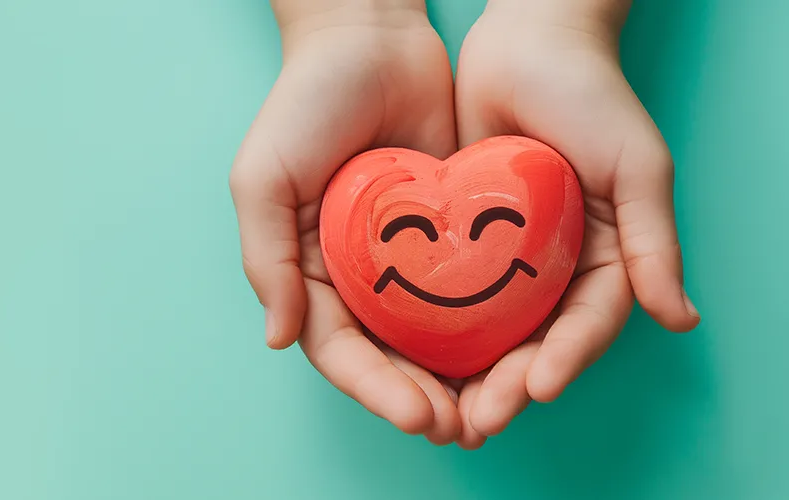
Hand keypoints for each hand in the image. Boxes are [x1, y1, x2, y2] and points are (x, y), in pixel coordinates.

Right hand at [230, 1, 461, 441]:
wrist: (371, 38)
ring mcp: (405, 257)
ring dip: (458, 378)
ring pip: (432, 335)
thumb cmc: (303, 105)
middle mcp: (356, 274)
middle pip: (389, 355)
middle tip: (463, 427)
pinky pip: (470, 289)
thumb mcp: (262, 180)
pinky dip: (487, 326)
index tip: (417, 414)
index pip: (339, 348)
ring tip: (491, 410)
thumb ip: (265, 260)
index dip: (375, 388)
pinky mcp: (450, 231)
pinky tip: (516, 352)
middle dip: (421, 397)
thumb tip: (279, 340)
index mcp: (308, 270)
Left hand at [451, 0, 700, 448]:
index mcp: (604, 256)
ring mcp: (508, 257)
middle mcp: (555, 266)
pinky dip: (435, 330)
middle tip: (478, 421)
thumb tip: (680, 319)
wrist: (524, 42)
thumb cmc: (590, 94)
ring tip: (444, 412)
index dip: (564, 360)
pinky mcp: (464, 239)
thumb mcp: (636, 167)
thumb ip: (653, 243)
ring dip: (469, 374)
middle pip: (532, 341)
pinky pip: (449, 294)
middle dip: (508, 384)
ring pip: (488, 331)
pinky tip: (410, 359)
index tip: (536, 389)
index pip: (585, 325)